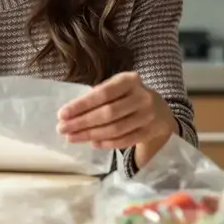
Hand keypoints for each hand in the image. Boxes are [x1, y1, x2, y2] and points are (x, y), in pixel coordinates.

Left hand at [56, 72, 173, 148]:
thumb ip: (99, 95)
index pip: (102, 93)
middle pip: (108, 113)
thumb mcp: (118, 87)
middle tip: (61, 129)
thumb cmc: (130, 96)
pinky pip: (125, 140)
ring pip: (115, 129)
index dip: (81, 105)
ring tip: (72, 138)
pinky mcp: (150, 131)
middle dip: (82, 122)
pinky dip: (107, 143)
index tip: (62, 114)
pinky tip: (92, 143)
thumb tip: (71, 113)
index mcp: (130, 80)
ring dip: (91, 135)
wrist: (162, 110)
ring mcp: (148, 115)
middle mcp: (142, 96)